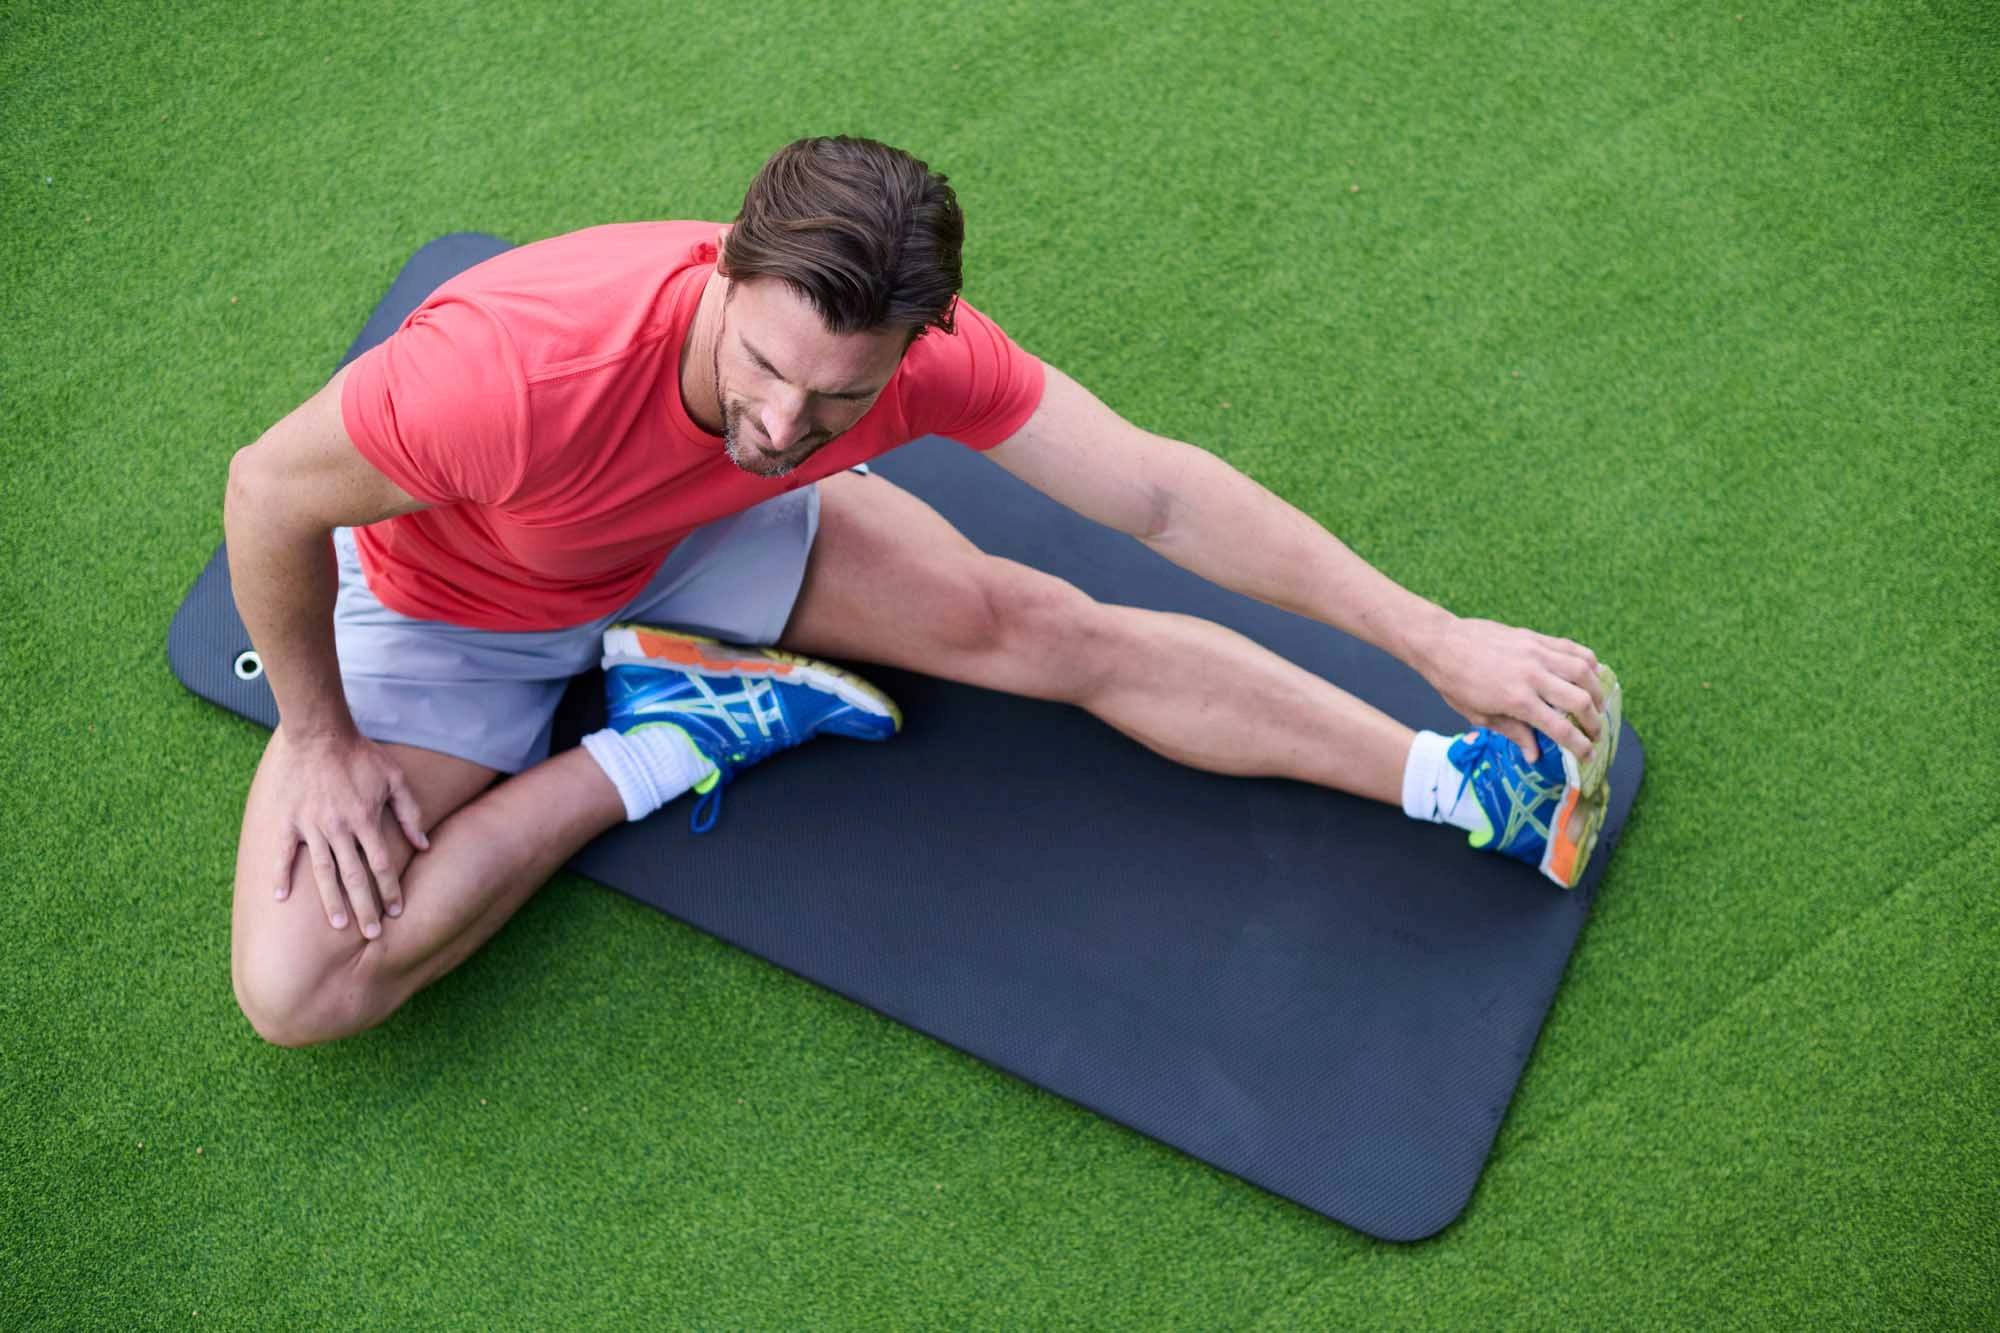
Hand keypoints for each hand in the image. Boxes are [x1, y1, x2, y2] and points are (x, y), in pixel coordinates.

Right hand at [266, 726, 429, 937]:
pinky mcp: (287, 821)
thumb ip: (411, 813)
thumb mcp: (395, 779)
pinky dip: (280, 875)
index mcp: (366, 820)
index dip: (390, 891)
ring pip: (323, 872)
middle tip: (372, 936)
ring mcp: (311, 826)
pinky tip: (280, 898)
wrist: (319, 734)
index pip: (382, 865)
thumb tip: (424, 845)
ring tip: (340, 926)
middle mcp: (340, 829)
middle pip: (355, 877)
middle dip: (365, 908)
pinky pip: (283, 853)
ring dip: (332, 902)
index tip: (396, 913)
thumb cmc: (360, 755)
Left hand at [1415, 616, 1606, 763]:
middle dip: (1595, 721)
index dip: (1580, 746)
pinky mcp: (1534, 637)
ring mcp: (1536, 652)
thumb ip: (1512, 733)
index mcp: (1517, 700)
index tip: (1588, 755)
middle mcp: (1532, 675)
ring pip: (1583, 670)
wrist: (1441, 643)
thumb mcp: (1479, 716)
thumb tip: (1535, 755)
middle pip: (1580, 700)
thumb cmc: (1455, 683)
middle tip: (1596, 733)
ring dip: (1597, 690)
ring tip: (1598, 704)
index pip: (1561, 728)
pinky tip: (1592, 673)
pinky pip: (1571, 647)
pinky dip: (1588, 660)